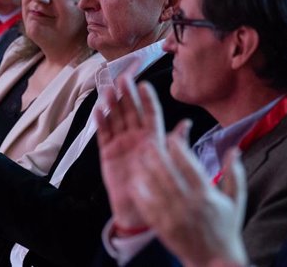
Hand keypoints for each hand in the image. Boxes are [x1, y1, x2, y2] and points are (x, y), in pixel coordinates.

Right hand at [95, 75, 166, 230]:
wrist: (139, 208)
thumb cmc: (158, 185)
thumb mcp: (169, 162)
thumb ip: (175, 143)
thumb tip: (187, 123)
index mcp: (153, 137)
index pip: (151, 114)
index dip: (147, 99)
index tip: (144, 84)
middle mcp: (137, 136)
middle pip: (131, 112)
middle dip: (128, 95)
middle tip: (123, 78)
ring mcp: (121, 143)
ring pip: (117, 119)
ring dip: (113, 104)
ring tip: (110, 90)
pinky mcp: (108, 152)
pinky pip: (104, 134)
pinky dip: (101, 122)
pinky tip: (99, 110)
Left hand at [129, 127, 249, 266]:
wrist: (215, 261)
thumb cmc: (226, 228)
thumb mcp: (236, 200)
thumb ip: (235, 173)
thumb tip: (234, 149)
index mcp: (206, 194)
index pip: (189, 164)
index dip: (178, 147)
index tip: (172, 136)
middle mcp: (188, 204)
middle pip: (167, 172)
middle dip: (156, 154)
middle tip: (149, 140)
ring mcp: (173, 216)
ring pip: (154, 186)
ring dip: (145, 169)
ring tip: (140, 155)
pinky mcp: (162, 227)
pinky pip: (146, 206)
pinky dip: (140, 192)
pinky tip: (136, 180)